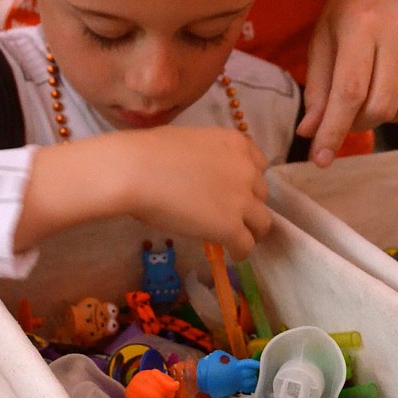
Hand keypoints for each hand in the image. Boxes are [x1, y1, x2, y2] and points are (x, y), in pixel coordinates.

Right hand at [118, 126, 270, 258]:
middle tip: (232, 214)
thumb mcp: (189, 143)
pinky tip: (231, 254)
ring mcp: (241, 200)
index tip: (236, 189)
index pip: (258, 165)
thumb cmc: (149, 151)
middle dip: (249, 204)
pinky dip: (240, 251)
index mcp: (236, 144)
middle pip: (261, 194)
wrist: (135, 171)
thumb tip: (199, 175)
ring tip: (238, 239)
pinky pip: (246, 245)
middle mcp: (246, 170)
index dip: (247, 180)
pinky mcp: (231, 227)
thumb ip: (206, 157)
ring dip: (252, 230)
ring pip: (262, 222)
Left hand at [297, 0, 397, 165]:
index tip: (320, 160)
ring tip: (373, 94)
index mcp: (361, 27)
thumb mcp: (324, 38)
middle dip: (358, 123)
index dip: (333, 131)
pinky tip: (397, 88)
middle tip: (347, 113)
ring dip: (385, 118)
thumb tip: (310, 133)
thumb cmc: (351, 7)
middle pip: (380, 107)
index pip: (349, 92)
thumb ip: (318, 87)